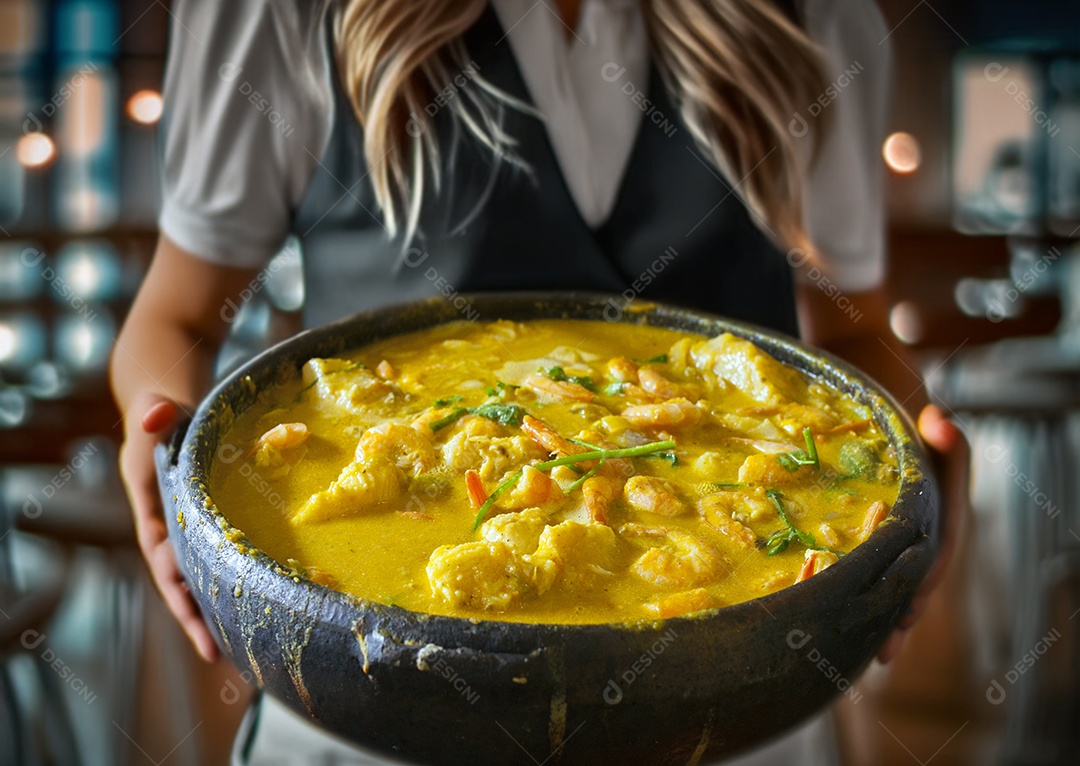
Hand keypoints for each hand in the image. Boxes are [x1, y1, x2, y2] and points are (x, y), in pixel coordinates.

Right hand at [119, 395, 218, 661]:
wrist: (166, 409)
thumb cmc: (161, 411)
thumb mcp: (156, 408)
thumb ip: (155, 412)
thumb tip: (155, 414)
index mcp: (152, 508)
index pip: (162, 558)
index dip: (176, 590)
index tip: (192, 618)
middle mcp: (167, 526)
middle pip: (180, 580)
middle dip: (196, 617)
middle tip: (218, 653)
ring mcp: (187, 527)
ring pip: (200, 576)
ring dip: (216, 608)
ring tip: (238, 647)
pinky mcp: (209, 522)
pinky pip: (220, 556)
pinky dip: (233, 580)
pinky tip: (259, 603)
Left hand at [876, 404, 969, 662]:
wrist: (894, 427)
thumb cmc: (914, 430)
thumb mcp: (932, 426)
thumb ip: (943, 431)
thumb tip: (939, 420)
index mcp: (943, 519)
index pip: (937, 558)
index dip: (922, 584)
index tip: (908, 611)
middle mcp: (925, 540)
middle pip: (915, 586)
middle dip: (898, 617)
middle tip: (881, 649)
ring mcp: (901, 548)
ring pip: (893, 590)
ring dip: (879, 621)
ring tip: (862, 654)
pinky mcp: (877, 550)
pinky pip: (871, 581)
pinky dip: (860, 605)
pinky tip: (837, 629)